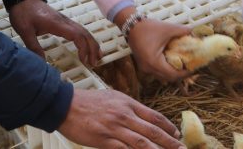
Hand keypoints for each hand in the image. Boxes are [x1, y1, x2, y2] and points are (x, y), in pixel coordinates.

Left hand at [9, 0, 101, 66]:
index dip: (83, 48)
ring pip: (84, 32)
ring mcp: (66, 21)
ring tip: (97, 58)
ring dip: (92, 44)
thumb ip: (34, 47)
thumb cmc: (24, 13)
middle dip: (92, 48)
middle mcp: (65, 22)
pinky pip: (80, 31)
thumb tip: (41, 63)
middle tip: (94, 64)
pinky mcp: (64, 22)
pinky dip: (87, 40)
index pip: (77, 35)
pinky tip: (88, 47)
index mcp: (57, 24)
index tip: (84, 60)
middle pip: (85, 34)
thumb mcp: (25, 31)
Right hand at [58, 88, 184, 148]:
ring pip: (141, 143)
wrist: (66, 105)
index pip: (154, 117)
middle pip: (152, 132)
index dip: (167, 127)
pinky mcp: (104, 141)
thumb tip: (144, 118)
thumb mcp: (114, 97)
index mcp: (129, 104)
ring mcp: (115, 129)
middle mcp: (125, 116)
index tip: (176, 134)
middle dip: (169, 142)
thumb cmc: (89, 101)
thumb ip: (129, 108)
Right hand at [122, 15, 194, 82]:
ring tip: (184, 63)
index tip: (195, 67)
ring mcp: (145, 68)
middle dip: (181, 73)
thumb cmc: (148, 27)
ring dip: (174, 72)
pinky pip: (158, 71)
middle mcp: (148, 68)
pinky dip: (167, 68)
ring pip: (163, 76)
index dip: (185, 73)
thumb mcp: (168, 29)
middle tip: (191, 66)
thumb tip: (195, 34)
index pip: (173, 75)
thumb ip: (183, 31)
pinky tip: (174, 60)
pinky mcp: (144, 65)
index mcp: (154, 62)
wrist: (131, 25)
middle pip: (169, 78)